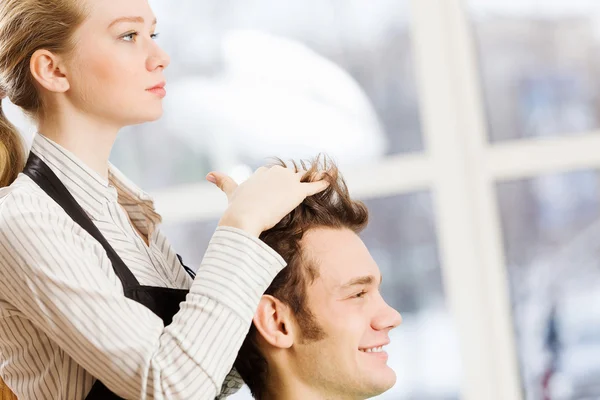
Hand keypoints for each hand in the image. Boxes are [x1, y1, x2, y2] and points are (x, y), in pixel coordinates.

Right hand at [206, 166, 328, 236]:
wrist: (243, 217)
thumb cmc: (236, 209)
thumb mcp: (230, 193)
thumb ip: (222, 182)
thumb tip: (208, 175)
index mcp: (261, 173)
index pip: (271, 173)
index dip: (275, 181)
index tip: (276, 188)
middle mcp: (274, 172)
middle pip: (288, 174)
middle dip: (292, 181)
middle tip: (297, 191)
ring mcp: (287, 181)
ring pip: (302, 178)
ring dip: (310, 179)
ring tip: (319, 181)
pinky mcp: (297, 192)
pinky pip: (314, 185)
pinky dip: (323, 182)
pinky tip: (331, 180)